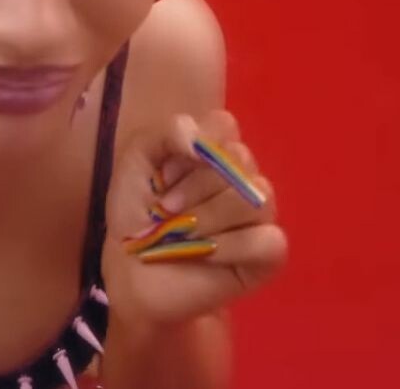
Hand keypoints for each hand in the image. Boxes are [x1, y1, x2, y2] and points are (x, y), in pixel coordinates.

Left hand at [101, 110, 286, 328]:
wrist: (131, 273)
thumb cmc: (136, 215)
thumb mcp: (135, 163)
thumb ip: (164, 133)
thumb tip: (198, 137)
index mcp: (215, 151)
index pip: (224, 125)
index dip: (192, 148)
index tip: (164, 173)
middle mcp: (242, 177)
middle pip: (239, 159)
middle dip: (193, 187)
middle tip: (164, 210)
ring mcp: (259, 215)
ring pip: (255, 198)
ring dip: (207, 218)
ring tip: (181, 235)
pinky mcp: (267, 254)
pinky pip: (268, 240)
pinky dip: (232, 248)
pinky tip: (206, 255)